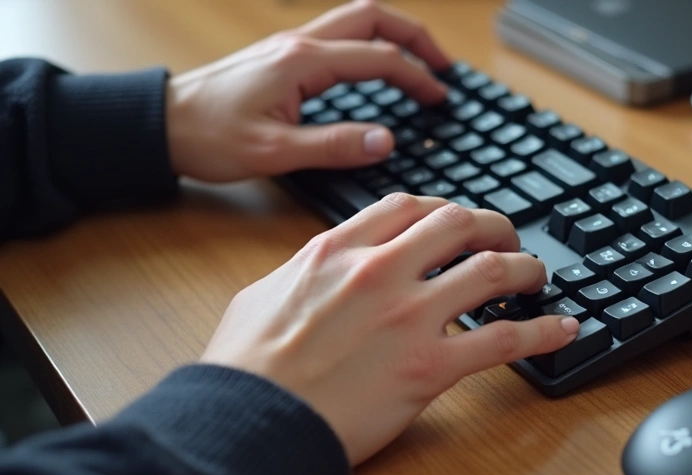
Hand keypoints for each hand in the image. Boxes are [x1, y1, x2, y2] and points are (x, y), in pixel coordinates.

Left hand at [166, 0, 450, 181]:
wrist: (161, 124)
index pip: (377, 58)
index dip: (416, 76)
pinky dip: (369, 44)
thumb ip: (334, 146)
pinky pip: (338, 36)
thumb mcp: (274, 152)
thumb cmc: (208, 137)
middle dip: (415, 36)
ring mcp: (289, 45)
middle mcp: (299, 43)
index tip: (440, 97)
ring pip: (355, 20)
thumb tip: (385, 142)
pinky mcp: (282, 56)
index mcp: (302, 63)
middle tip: (443, 66)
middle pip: (373, 17)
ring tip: (419, 63)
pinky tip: (375, 69)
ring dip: (393, 35)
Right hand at [200, 195, 580, 464]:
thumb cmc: (247, 370)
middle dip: (494, 228)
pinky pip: (505, 340)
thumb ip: (305, 271)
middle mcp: (380, 271)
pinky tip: (563, 330)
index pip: (408, 207)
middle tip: (508, 242)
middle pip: (460, 225)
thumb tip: (323, 267)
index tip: (458, 221)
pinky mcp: (430, 368)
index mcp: (338, 250)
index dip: (444, 209)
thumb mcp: (262, 295)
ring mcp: (409, 317)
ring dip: (525, 269)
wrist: (249, 423)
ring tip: (538, 278)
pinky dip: (543, 331)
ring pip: (491, 271)